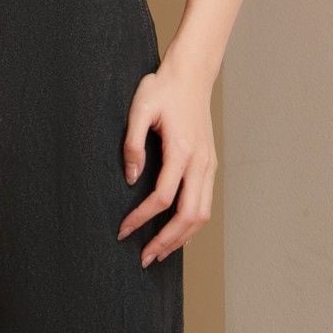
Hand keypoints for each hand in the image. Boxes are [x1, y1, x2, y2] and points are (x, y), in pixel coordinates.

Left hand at [116, 55, 218, 267]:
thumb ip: (133, 143)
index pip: (162, 198)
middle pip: (189, 215)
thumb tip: (131, 178)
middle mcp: (200, 162)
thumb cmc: (163, 89)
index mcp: (182, 150)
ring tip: (159, 253)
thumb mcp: (139, 108)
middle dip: (166, 241)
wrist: (192, 75)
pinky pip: (206, 203)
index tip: (123, 230)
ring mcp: (209, 165)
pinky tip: (178, 234)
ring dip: (182, 238)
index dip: (142, 219)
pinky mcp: (210, 164)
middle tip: (143, 258)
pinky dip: (193, 224)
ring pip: (202, 214)